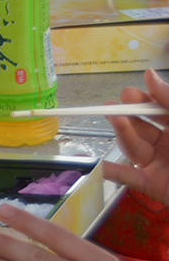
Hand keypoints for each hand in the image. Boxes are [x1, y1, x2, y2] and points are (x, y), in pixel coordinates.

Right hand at [107, 71, 168, 207]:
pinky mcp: (153, 185)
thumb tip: (148, 74)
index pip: (159, 110)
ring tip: (114, 120)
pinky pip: (129, 178)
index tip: (129, 93)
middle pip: (142, 128)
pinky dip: (112, 172)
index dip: (144, 101)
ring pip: (134, 148)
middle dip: (127, 116)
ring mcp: (160, 166)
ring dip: (122, 133)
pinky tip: (99, 165)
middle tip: (114, 105)